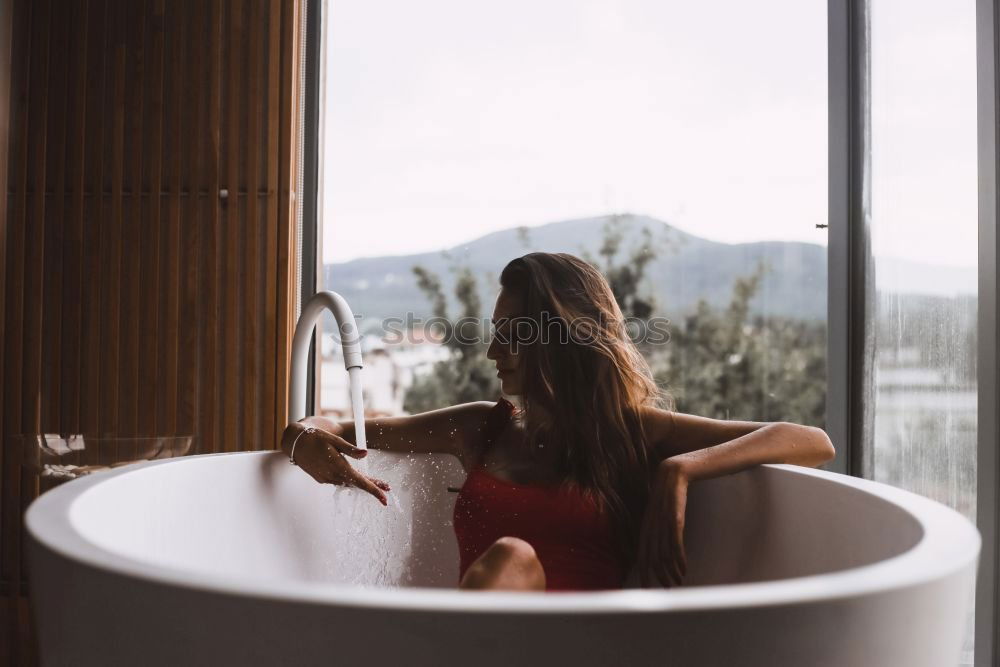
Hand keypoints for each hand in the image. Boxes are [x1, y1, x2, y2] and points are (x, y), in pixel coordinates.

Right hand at [284, 424, 391, 504]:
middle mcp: (332, 475)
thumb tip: (365, 454)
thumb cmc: (315, 438)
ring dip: (359, 482)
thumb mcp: (334, 440)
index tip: (384, 498)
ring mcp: (325, 478)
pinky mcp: (321, 478)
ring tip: (373, 481)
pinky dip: (347, 479)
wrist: (295, 442)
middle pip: (356, 484)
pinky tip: (352, 475)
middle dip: (371, 486)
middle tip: (386, 489)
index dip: (373, 489)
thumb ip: (351, 449)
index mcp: (337, 466)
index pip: (359, 482)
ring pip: (347, 483)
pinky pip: (338, 480)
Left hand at [637, 458, 688, 587]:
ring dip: (669, 569)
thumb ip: (663, 521)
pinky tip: (682, 568)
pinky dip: (678, 556)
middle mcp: (651, 521)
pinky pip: (674, 538)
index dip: (644, 570)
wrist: (677, 466)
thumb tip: (665, 540)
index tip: (646, 588)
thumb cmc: (675, 487)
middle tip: (666, 591)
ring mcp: (661, 517)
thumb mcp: (666, 506)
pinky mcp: (674, 512)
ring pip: (662, 549)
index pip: (642, 551)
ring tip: (676, 584)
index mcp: (647, 521)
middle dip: (656, 575)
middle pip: (650, 554)